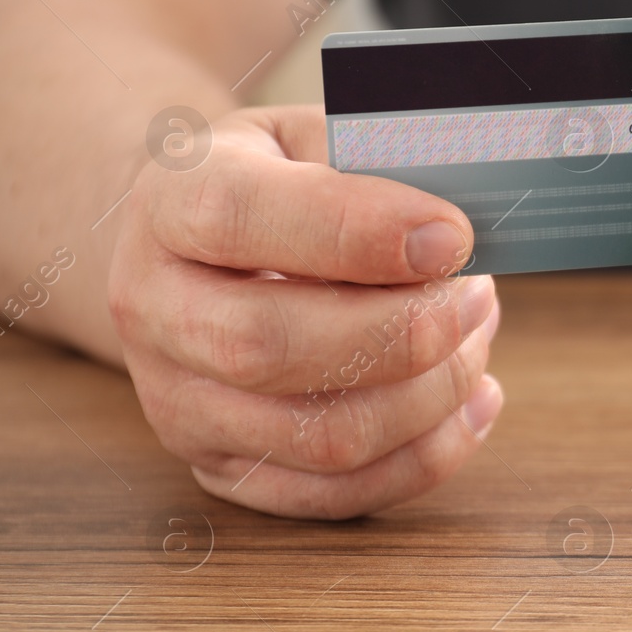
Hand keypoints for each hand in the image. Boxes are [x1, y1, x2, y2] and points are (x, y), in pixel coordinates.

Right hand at [108, 105, 503, 517]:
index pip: (241, 218)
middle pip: (269, 348)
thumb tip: (452, 232)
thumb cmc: (279, 185)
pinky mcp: (221, 465)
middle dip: (404, 334)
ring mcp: (178, 399)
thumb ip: (373, 164)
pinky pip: (333, 495)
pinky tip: (472, 405)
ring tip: (477, 340)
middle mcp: (154, 307)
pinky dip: (424, 458)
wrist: (196, 250)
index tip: (451, 236)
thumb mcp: (313, 137)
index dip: (357, 232)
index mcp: (171, 202)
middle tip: (475, 296)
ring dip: (429, 398)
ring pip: (317, 437)